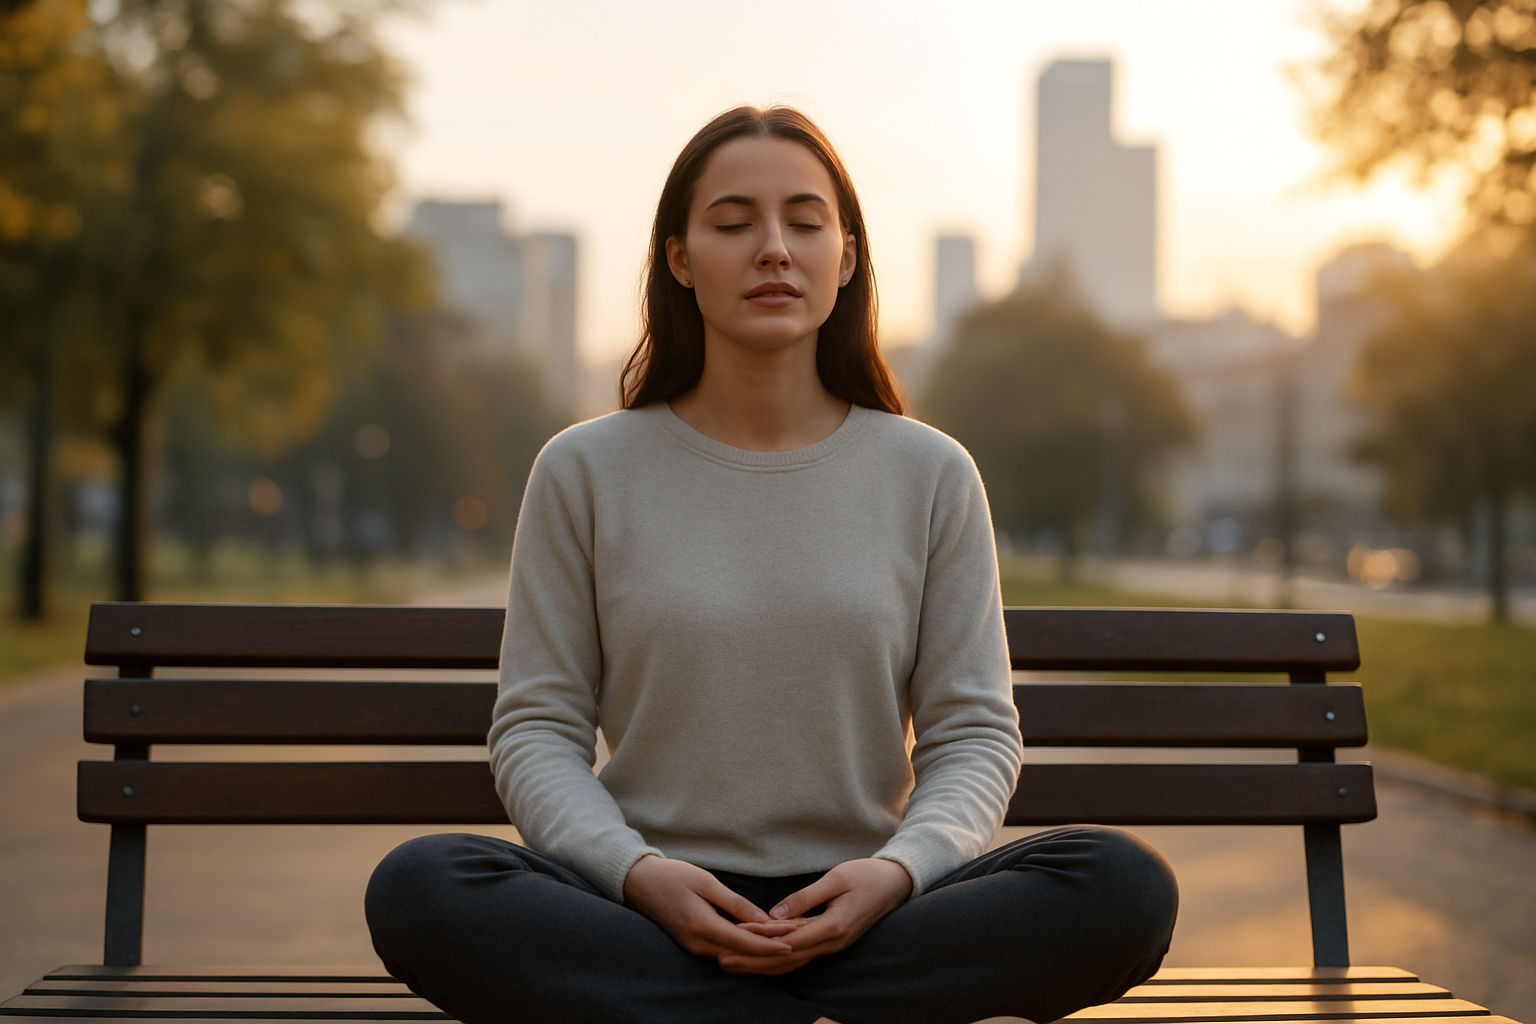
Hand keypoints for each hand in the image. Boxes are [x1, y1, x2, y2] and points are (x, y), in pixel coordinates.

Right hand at [621, 854, 796, 961]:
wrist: (638, 882)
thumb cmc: (672, 876)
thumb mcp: (706, 882)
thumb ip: (735, 903)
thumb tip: (763, 918)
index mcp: (702, 927)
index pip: (745, 942)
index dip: (770, 944)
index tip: (793, 941)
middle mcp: (698, 944)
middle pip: (742, 954)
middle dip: (769, 949)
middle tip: (796, 939)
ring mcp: (693, 947)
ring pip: (733, 956)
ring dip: (758, 950)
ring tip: (783, 940)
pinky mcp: (692, 944)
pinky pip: (723, 951)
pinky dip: (743, 947)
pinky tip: (759, 939)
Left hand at [720, 857, 912, 974]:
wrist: (897, 883)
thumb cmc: (867, 875)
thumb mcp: (836, 879)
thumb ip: (805, 898)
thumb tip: (774, 915)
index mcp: (833, 926)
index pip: (788, 940)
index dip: (758, 943)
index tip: (732, 942)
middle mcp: (832, 942)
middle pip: (786, 958)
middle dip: (753, 962)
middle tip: (723, 962)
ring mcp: (833, 944)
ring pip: (793, 960)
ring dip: (763, 963)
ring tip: (736, 963)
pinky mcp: (832, 940)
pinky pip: (801, 953)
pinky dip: (779, 957)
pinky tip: (762, 958)